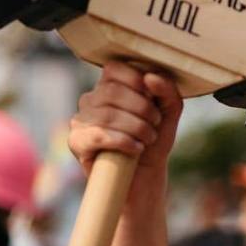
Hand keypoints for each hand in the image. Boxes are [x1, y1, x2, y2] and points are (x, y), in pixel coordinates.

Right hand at [68, 62, 183, 176]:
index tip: (154, 101)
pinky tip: (136, 148)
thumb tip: (150, 76)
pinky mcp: (77, 142)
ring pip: (107, 115)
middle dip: (143, 109)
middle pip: (112, 91)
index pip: (115, 69)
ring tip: (148, 139)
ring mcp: (80, 121)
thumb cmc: (153, 140)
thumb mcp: (168, 112)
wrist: (145, 176)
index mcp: (108, 86)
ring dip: (137, 128)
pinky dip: (124, 142)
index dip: (138, 83)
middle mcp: (90, 100)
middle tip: (154, 125)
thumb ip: (167, 91)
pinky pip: (98, 135)